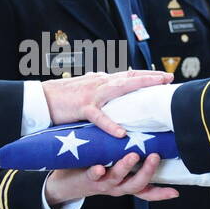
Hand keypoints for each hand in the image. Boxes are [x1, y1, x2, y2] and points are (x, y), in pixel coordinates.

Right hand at [42, 70, 172, 136]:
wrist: (41, 99)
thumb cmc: (62, 96)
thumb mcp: (85, 88)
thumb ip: (98, 87)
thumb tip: (107, 80)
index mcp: (101, 81)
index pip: (128, 75)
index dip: (147, 74)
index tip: (165, 76)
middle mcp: (99, 84)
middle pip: (129, 78)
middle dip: (150, 78)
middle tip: (168, 78)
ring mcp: (91, 95)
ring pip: (118, 89)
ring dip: (137, 89)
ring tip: (154, 95)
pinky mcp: (81, 108)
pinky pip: (98, 117)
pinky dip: (110, 125)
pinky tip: (121, 134)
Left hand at [43, 151, 179, 204]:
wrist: (66, 183)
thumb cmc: (97, 170)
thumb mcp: (117, 168)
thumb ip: (131, 159)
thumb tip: (150, 141)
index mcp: (126, 184)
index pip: (147, 191)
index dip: (160, 193)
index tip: (175, 192)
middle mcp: (118, 186)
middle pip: (136, 184)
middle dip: (147, 171)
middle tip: (155, 157)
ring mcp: (103, 183)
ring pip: (117, 178)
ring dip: (125, 167)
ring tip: (132, 156)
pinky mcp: (89, 177)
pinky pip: (94, 176)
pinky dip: (97, 172)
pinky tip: (100, 167)